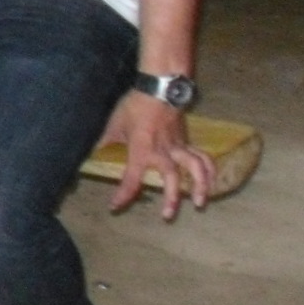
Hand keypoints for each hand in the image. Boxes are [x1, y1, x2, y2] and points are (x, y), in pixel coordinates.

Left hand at [101, 92, 213, 220]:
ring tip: (200, 203)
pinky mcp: (188, 142)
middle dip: (171, 198)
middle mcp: (163, 152)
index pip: (131, 178)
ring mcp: (179, 147)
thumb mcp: (114, 125)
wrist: (160, 89)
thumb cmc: (134, 107)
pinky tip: (211, 182)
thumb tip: (92, 154)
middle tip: (168, 216)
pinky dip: (209, 170)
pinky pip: (202, 157)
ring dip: (199, 186)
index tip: (115, 206)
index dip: (123, 194)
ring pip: (195, 169)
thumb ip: (104, 142)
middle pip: (170, 178)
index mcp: (142, 150)